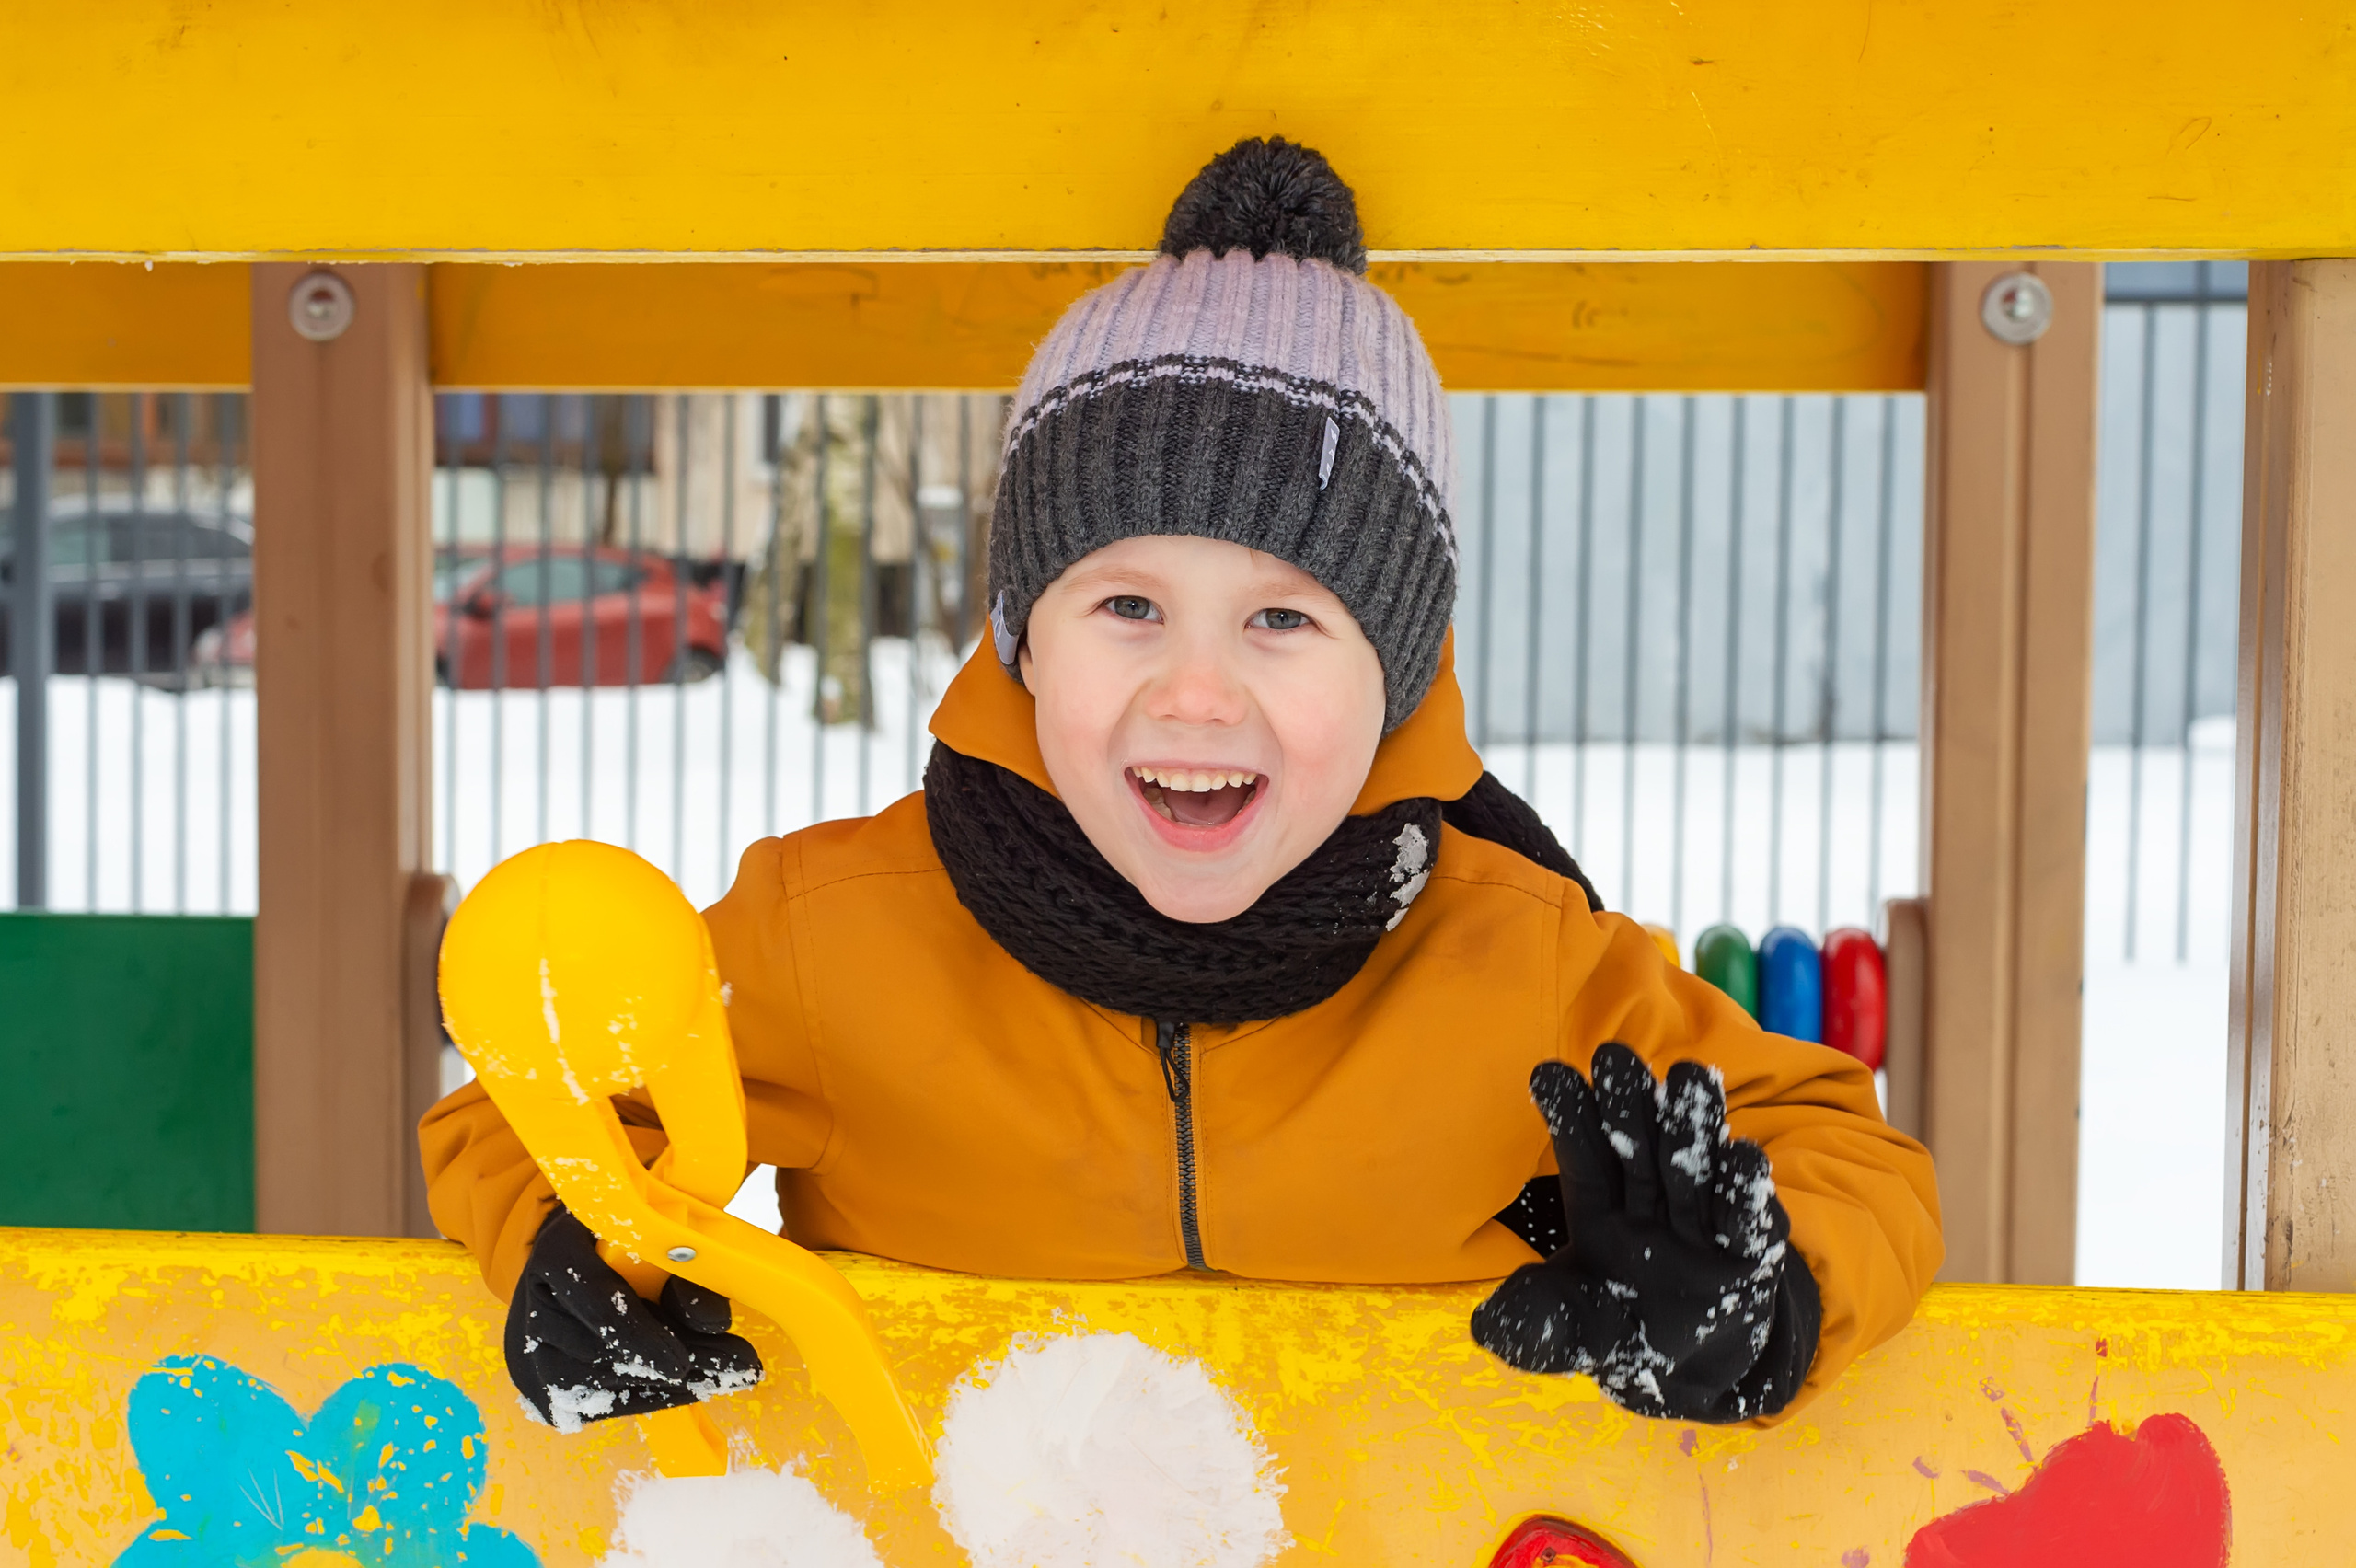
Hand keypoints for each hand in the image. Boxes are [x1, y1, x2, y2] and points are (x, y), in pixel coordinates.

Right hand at [504, 1205, 762, 1430]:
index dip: (636, 1336)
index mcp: (558, 1250)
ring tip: (725, 1377)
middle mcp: (535, 1301)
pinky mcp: (540, 1384)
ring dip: (667, 1389)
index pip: (594, 1300)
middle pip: (602, 1352)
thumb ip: (688, 1274)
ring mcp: (531, 1347)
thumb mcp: (660, 1241)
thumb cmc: (626, 1246)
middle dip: (675, 1368)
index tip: (679, 1364)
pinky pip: (594, 1403)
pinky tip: (688, 1389)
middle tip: (741, 1369)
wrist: (575, 1262)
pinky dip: (646, 1397)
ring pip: (599, 1385)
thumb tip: (712, 1323)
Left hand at [1470, 1044, 1819, 1422]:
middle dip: (1627, 1103)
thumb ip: (1531, 1327)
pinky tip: (1742, 1155)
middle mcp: (1648, 1199)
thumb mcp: (1571, 1333)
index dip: (1570, 1116)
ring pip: (1694, 1164)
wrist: (1696, 1358)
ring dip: (1692, 1123)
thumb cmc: (1621, 1325)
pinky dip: (1745, 1190)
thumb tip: (1483, 1328)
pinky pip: (1748, 1216)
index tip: (1549, 1074)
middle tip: (1615, 1056)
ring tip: (1688, 1076)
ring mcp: (1700, 1217)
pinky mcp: (1750, 1247)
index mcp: (1598, 1206)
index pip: (1582, 1157)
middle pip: (1637, 1146)